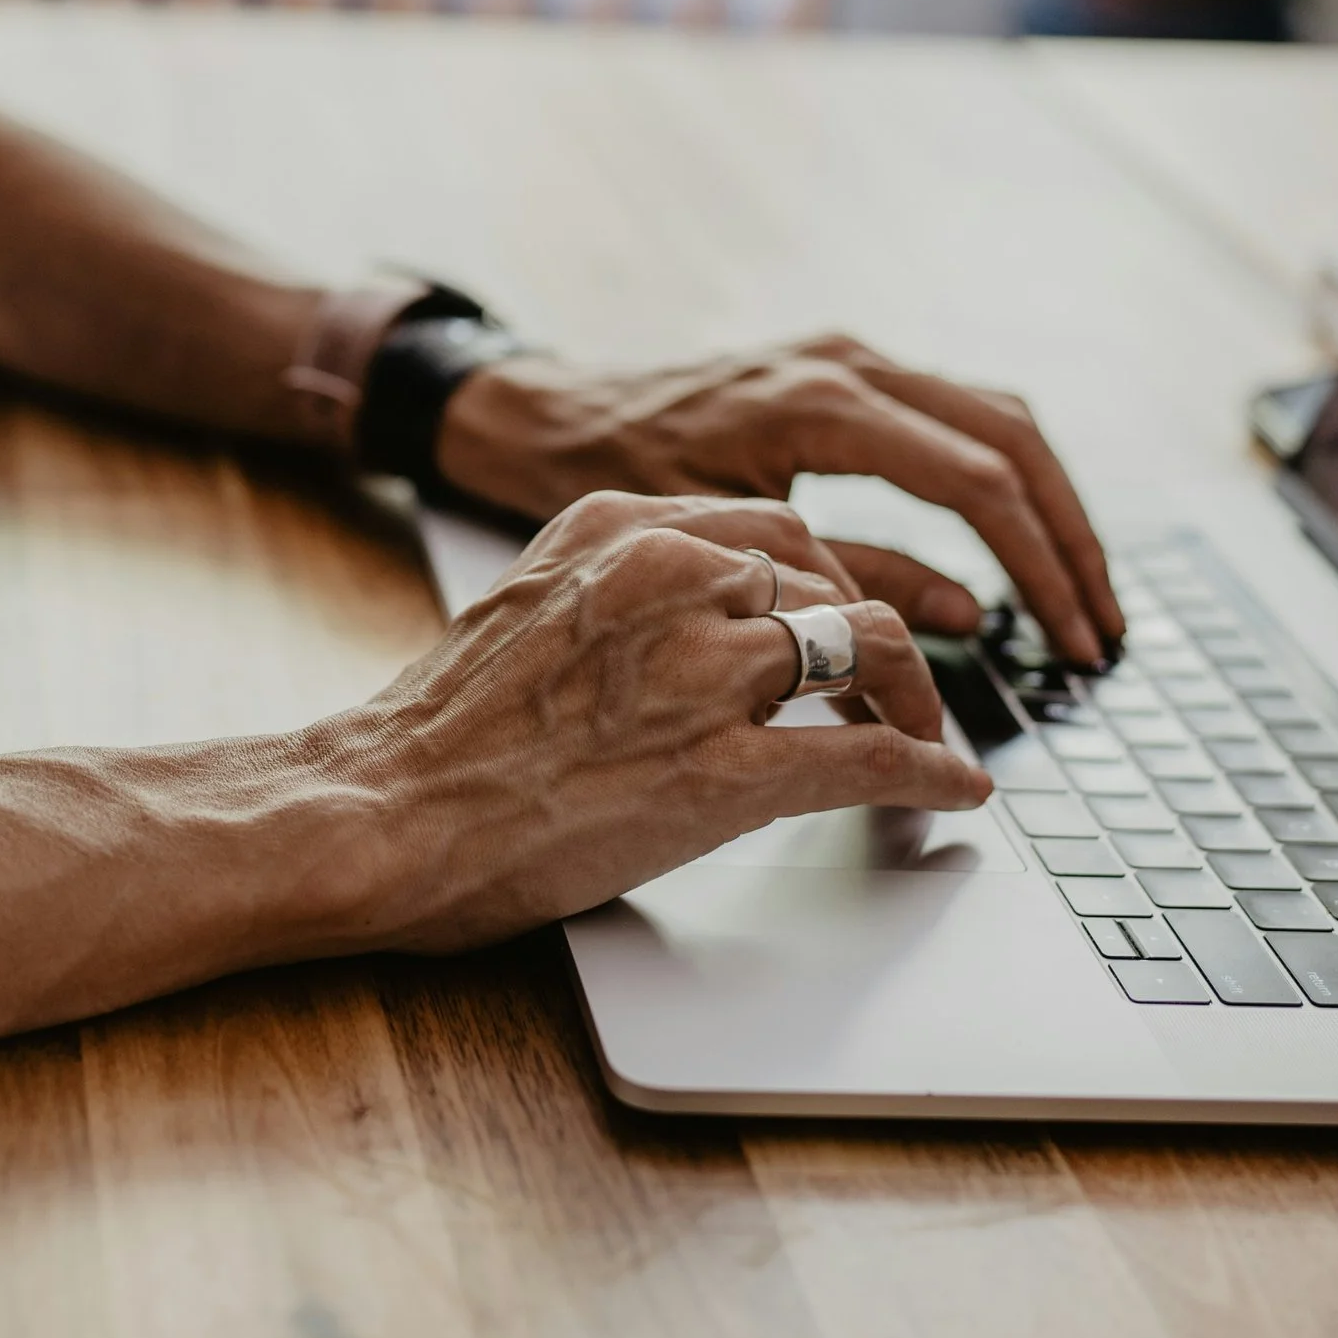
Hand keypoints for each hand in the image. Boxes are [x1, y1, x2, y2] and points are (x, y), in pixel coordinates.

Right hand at [333, 492, 990, 954]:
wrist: (385, 810)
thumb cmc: (438, 732)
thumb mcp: (527, 604)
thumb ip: (617, 591)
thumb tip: (693, 620)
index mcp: (621, 527)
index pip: (771, 528)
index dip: (826, 580)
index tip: (844, 619)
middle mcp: (672, 576)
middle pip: (830, 581)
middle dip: (876, 639)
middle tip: (896, 687)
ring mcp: (703, 668)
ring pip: (869, 645)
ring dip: (914, 696)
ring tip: (925, 731)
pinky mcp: (725, 766)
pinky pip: (867, 754)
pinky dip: (927, 770)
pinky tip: (953, 788)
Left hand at [434, 333, 1121, 668]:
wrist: (540, 416)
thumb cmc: (607, 482)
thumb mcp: (723, 544)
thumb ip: (844, 577)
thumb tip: (963, 612)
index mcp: (821, 403)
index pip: (978, 480)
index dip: (1039, 567)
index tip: (1071, 638)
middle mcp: (848, 363)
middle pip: (1013, 437)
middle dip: (1069, 538)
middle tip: (1100, 626)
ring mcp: (850, 358)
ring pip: (997, 416)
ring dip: (1049, 506)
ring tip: (1079, 593)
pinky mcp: (844, 373)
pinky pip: (956, 415)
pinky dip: (1003, 478)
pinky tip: (1019, 541)